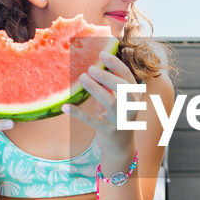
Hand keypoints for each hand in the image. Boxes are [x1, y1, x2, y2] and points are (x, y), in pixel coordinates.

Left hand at [63, 51, 136, 166]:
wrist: (120, 146)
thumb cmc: (115, 117)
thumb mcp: (115, 99)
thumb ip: (108, 85)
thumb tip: (93, 65)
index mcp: (134, 96)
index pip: (127, 76)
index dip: (115, 64)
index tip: (101, 53)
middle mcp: (131, 107)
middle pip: (122, 88)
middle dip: (106, 76)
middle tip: (90, 68)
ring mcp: (120, 120)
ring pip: (110, 102)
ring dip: (95, 89)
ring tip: (82, 78)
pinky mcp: (108, 131)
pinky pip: (92, 121)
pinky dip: (78, 114)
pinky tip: (65, 107)